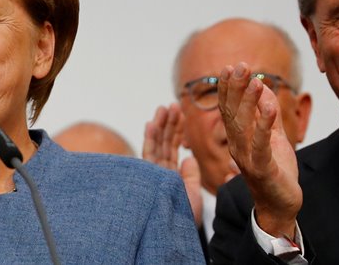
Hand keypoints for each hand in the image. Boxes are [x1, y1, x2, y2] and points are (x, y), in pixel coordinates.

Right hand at [142, 104, 202, 224]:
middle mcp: (159, 173)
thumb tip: (188, 158)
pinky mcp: (146, 176)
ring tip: (163, 108)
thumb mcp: (192, 194)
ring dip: (159, 125)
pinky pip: (147, 155)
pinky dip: (149, 138)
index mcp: (170, 176)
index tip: (180, 114)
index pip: (172, 149)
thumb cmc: (183, 219)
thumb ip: (191, 175)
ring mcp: (152, 174)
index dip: (176, 131)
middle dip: (168, 124)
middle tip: (172, 104)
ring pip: (155, 145)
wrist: (174, 234)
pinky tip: (151, 123)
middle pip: (163, 143)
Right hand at [218, 62, 300, 238]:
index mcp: (238, 138)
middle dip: (234, 87)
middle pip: (231, 112)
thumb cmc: (276, 171)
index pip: (228, 108)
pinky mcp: (261, 169)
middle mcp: (236, 146)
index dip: (227, 87)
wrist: (281, 205)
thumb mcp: (274, 136)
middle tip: (239, 66)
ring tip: (255, 80)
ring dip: (248, 101)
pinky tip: (269, 107)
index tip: (229, 67)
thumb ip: (267, 113)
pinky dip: (264, 125)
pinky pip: (260, 144)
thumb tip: (263, 86)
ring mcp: (246, 158)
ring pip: (242, 125)